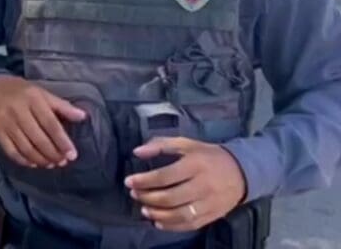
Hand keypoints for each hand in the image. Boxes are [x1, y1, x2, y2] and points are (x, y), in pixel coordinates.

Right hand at [0, 74, 86, 167]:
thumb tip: (83, 116)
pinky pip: (11, 150)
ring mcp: (6, 122)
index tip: (72, 154)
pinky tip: (33, 163)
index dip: (62, 141)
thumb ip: (62, 105)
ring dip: (40, 159)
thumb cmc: (21, 91)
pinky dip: (23, 160)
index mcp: (33, 99)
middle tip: (62, 162)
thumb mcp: (42, 92)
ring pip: (25, 147)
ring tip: (51, 164)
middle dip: (52, 153)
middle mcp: (18, 111)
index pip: (50, 124)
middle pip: (38, 138)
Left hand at [125, 137, 246, 231]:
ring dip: (157, 214)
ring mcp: (209, 203)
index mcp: (195, 164)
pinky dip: (172, 226)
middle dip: (148, 197)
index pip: (165, 176)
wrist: (241, 171)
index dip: (144, 180)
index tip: (129, 182)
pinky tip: (158, 222)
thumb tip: (136, 152)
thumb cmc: (207, 156)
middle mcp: (203, 185)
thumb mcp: (186, 144)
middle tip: (134, 195)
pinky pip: (190, 224)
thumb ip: (160, 145)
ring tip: (144, 210)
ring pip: (179, 214)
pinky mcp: (213, 215)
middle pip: (170, 197)